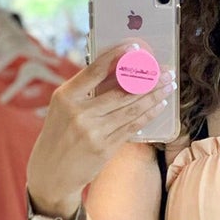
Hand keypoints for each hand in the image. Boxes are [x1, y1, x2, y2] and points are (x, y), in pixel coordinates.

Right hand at [24, 42, 176, 213]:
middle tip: (166, 72)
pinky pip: (131, 128)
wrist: (50, 173)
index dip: (118, 56)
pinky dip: (146, 116)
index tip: (137, 47)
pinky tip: (158, 107)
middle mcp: (79, 112)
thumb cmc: (59, 134)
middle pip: (120, 91)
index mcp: (65, 96)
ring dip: (153, 97)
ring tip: (168, 87)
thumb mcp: (63, 108)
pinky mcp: (104, 148)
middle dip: (148, 80)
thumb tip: (119, 71)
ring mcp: (93, 132)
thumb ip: (85, 91)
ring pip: (130, 110)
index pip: (95, 70)